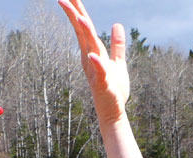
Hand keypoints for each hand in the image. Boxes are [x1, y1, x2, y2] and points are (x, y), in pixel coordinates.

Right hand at [59, 0, 129, 126]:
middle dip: (74, 15)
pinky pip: (99, 71)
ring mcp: (95, 70)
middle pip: (82, 32)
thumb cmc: (114, 89)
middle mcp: (90, 58)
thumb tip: (117, 25)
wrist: (113, 112)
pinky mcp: (102, 83)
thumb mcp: (117, 63)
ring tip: (79, 16)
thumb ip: (117, 44)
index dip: (77, 11)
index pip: (84, 27)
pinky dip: (97, 63)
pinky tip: (94, 56)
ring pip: (90, 47)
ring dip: (85, 33)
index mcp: (93, 52)